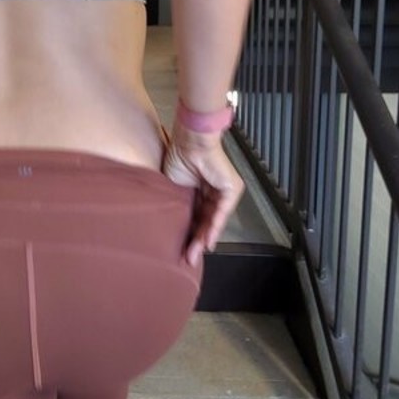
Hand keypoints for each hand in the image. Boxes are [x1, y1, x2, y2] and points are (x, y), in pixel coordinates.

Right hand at [161, 126, 243, 267]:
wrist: (189, 141)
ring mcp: (224, 191)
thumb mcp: (174, 189)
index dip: (188, 234)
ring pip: (214, 220)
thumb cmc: (178, 158)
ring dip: (204, 238)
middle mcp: (213, 193)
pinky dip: (215, 227)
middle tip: (187, 258)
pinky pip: (222, 212)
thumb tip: (167, 226)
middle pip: (205, 221)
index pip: (196, 217)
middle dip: (195, 241)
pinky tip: (207, 241)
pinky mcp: (232, 189)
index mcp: (199, 191)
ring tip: (194, 253)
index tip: (180, 251)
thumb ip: (177, 206)